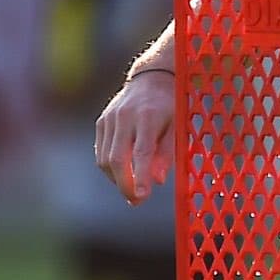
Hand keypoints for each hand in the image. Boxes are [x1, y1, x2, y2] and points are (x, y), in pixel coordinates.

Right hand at [94, 71, 174, 203]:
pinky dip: (110, 168)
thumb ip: (168, 152)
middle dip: (125, 185)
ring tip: (132, 189)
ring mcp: (110, 119)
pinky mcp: (101, 122)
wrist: (152, 77)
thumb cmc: (171, 104)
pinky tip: (123, 174)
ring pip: (105, 159)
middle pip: (117, 159)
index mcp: (148, 117)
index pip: (141, 153)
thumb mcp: (178, 124)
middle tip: (136, 201)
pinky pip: (101, 152)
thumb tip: (156, 181)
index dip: (140, 177)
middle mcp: (125, 117)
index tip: (141, 197)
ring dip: (117, 179)